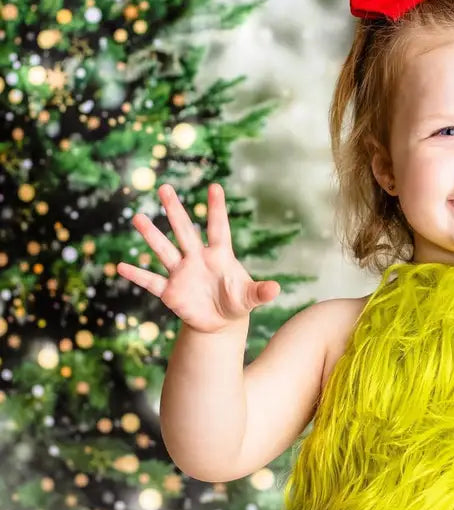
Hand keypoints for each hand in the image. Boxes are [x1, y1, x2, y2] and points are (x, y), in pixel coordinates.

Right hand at [116, 182, 280, 332]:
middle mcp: (197, 258)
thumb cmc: (236, 302)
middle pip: (184, 231)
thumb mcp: (250, 298)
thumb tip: (275, 289)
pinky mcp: (170, 292)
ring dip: (151, 236)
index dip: (217, 209)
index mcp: (219, 255)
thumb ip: (261, 292)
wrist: (220, 322)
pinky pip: (151, 281)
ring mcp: (181, 273)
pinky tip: (121, 267)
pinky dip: (138, 275)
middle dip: (175, 210)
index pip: (218, 228)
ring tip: (137, 218)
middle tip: (164, 187)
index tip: (215, 186)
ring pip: (164, 250)